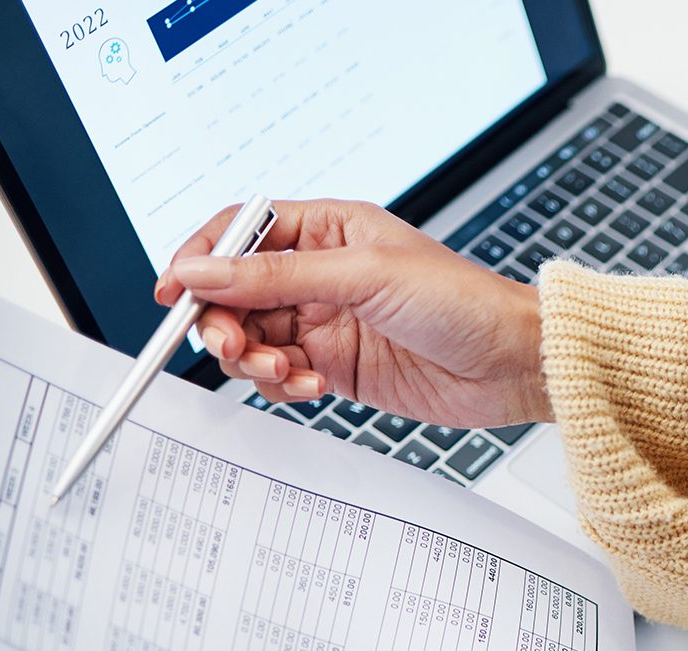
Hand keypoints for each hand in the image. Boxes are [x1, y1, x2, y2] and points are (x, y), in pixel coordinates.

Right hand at [156, 199, 549, 427]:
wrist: (513, 363)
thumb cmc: (463, 302)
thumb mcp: (364, 276)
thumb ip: (277, 277)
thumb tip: (204, 270)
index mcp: (329, 228)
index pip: (240, 233)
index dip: (201, 258)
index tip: (174, 290)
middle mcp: (322, 273)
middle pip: (236, 292)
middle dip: (224, 321)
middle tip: (233, 345)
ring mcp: (327, 322)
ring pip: (254, 338)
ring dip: (255, 358)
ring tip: (286, 369)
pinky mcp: (337, 367)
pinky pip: (282, 374)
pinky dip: (283, 383)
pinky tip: (312, 385)